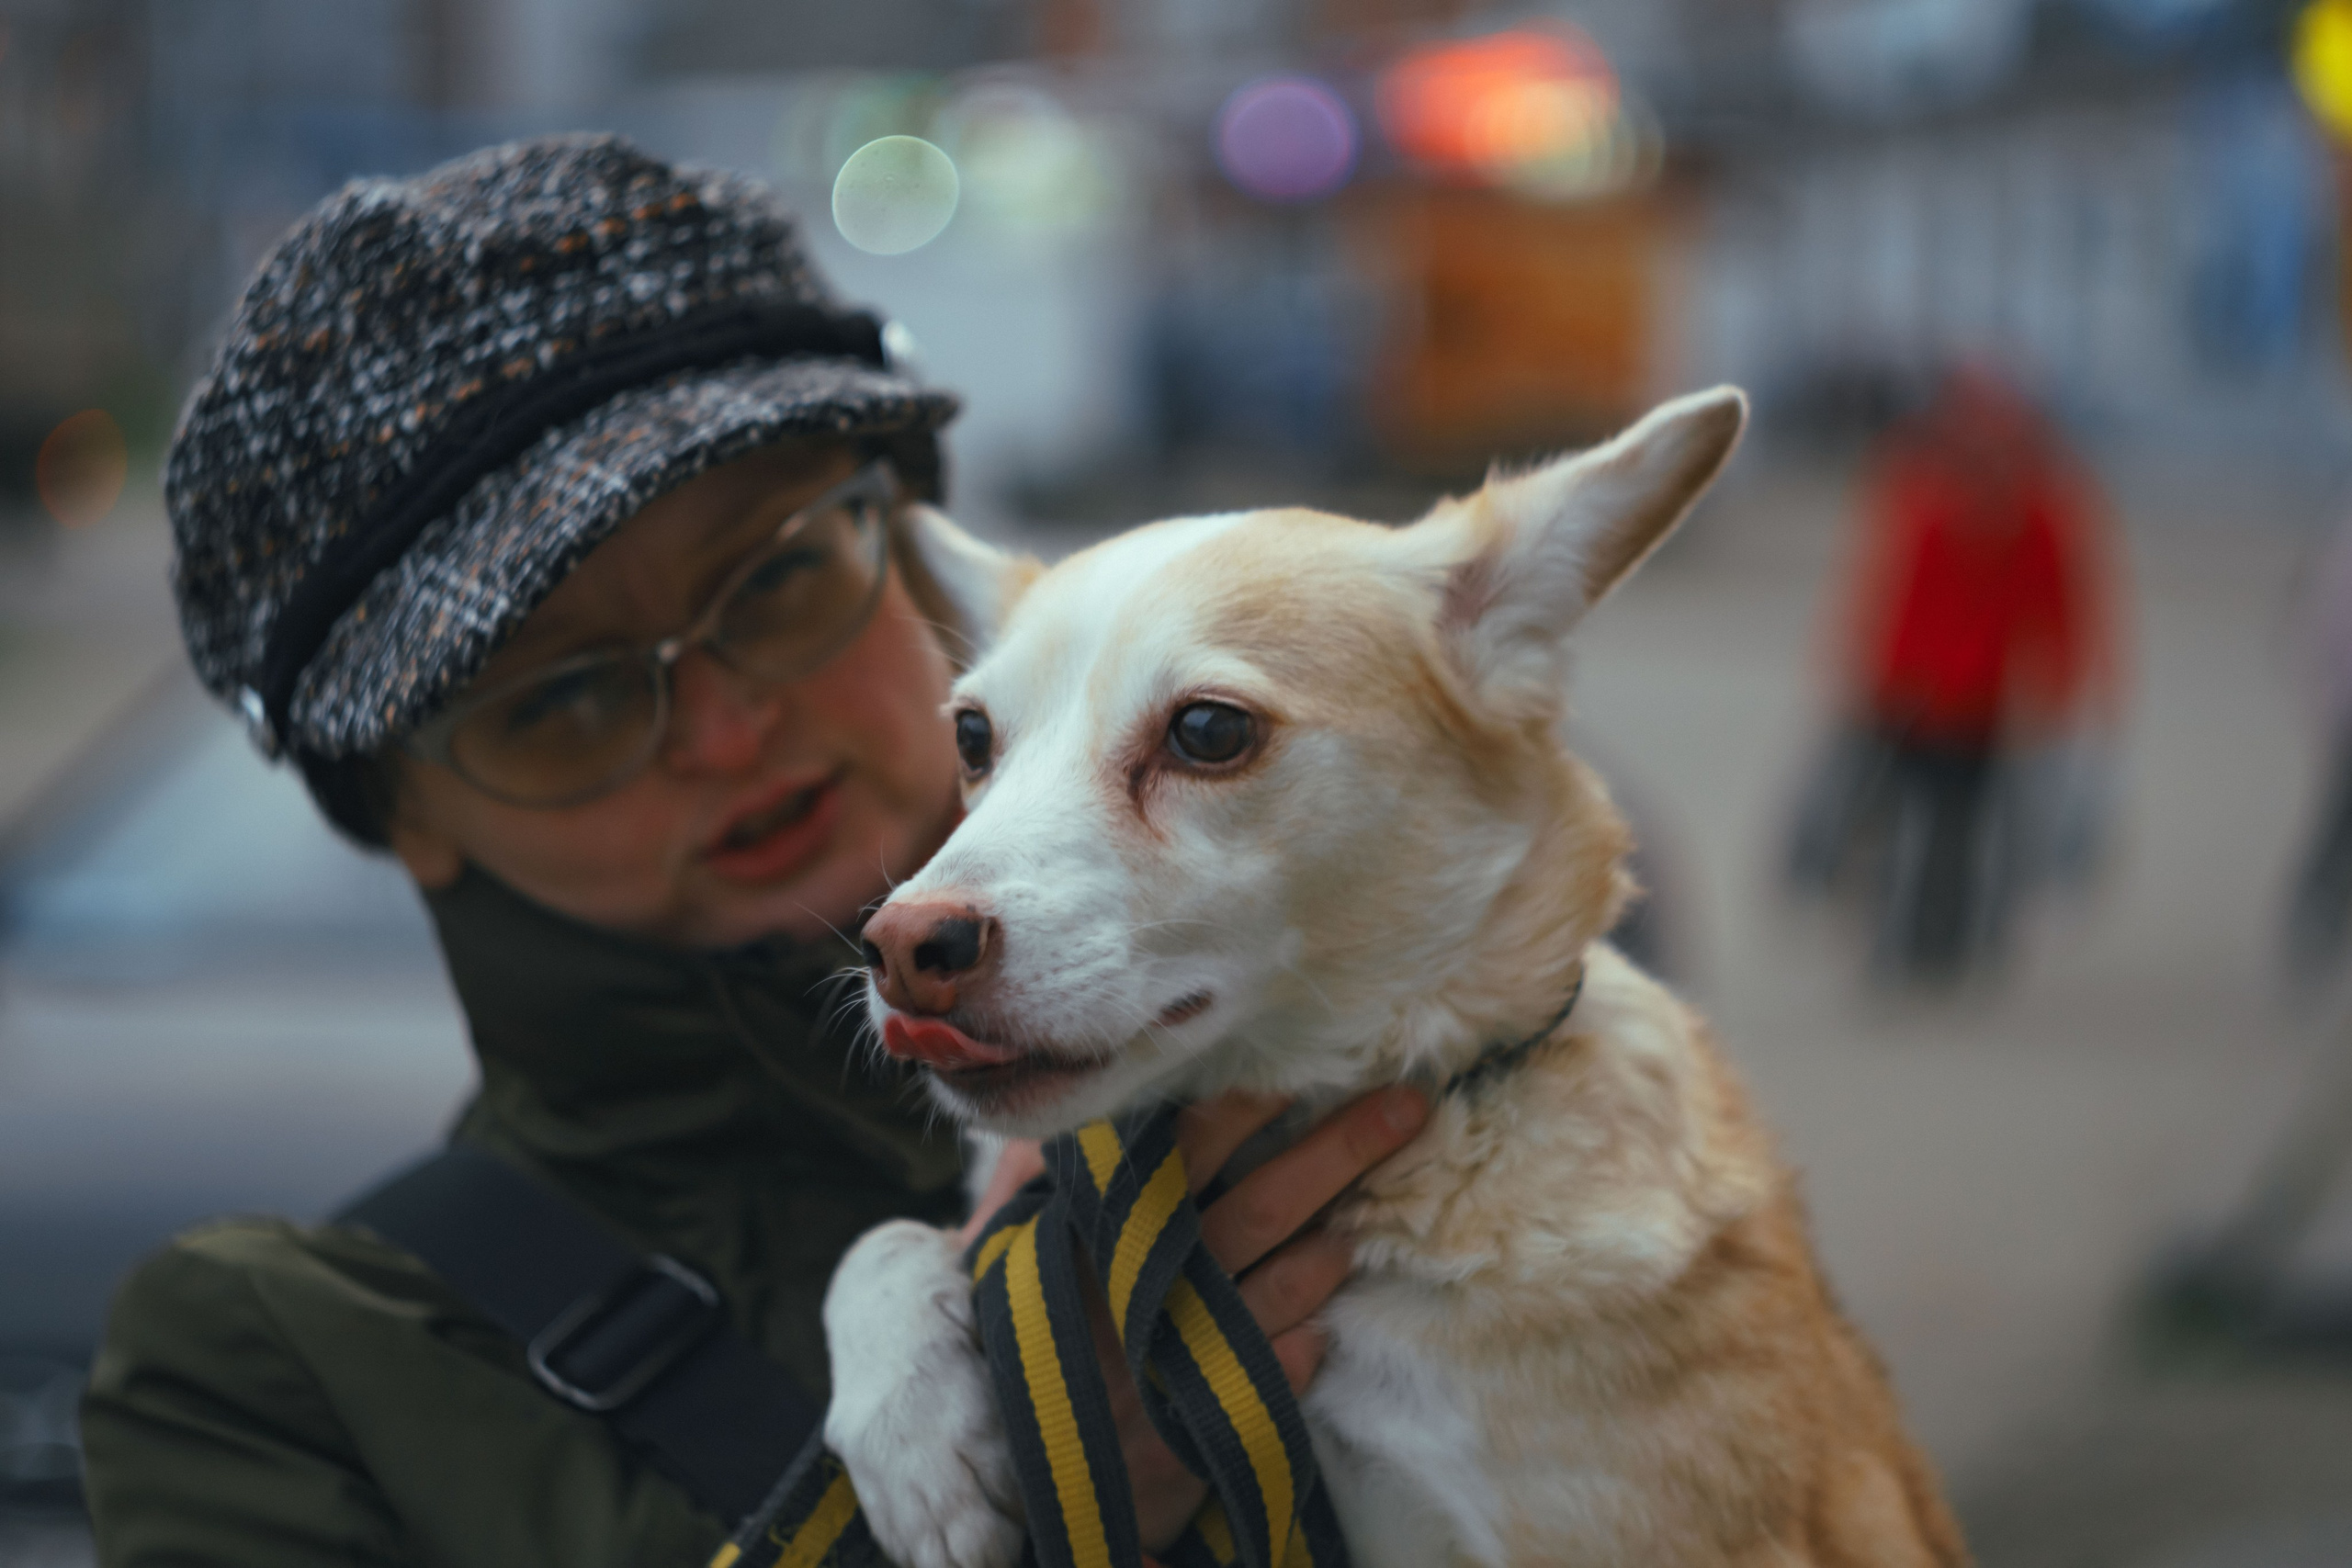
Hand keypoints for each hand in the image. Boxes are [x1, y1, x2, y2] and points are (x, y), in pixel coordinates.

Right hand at [957, 1088, 1430, 1551]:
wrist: (1035, 1468)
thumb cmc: (1039, 1332)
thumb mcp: (1018, 1249)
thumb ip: (1044, 1176)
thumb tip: (1088, 1105)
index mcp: (1108, 1230)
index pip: (1186, 1150)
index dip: (1246, 1105)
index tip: (1301, 1061)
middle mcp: (1155, 1285)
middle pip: (1264, 1205)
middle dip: (1338, 1151)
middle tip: (1405, 1103)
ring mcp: (1193, 1352)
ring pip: (1288, 1282)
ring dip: (1336, 1240)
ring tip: (1379, 1203)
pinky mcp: (1220, 1415)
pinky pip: (1289, 1363)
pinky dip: (1313, 1335)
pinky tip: (1330, 1316)